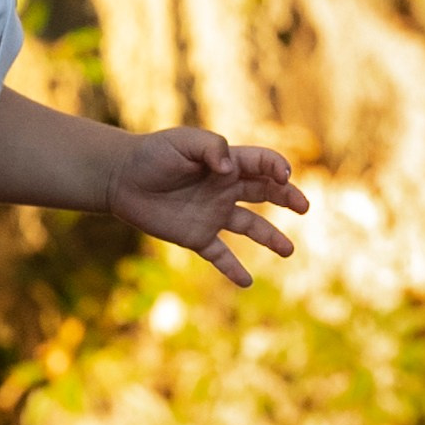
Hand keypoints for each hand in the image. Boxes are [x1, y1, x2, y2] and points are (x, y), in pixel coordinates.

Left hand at [104, 128, 307, 287]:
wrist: (121, 178)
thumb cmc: (152, 154)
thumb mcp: (182, 141)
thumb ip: (210, 148)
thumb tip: (229, 169)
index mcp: (226, 164)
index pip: (262, 164)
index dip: (277, 168)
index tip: (284, 176)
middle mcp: (225, 189)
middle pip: (265, 193)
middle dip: (287, 198)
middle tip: (303, 207)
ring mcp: (213, 214)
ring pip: (250, 227)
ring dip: (271, 238)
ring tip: (289, 251)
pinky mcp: (197, 236)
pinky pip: (220, 254)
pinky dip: (233, 268)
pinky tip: (247, 282)